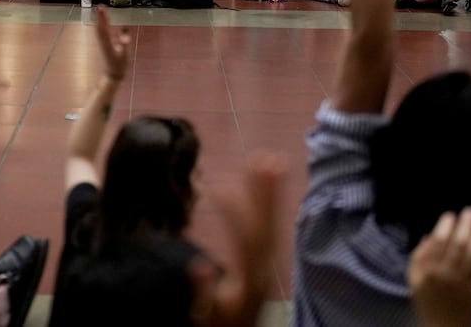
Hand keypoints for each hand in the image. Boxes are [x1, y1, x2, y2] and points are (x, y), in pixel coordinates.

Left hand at [94, 5, 129, 81]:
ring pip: (100, 29)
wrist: (112, 74)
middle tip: (100, 5)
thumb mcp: (123, 56)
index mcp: (107, 43)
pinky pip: (102, 32)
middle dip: (100, 15)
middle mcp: (103, 41)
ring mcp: (103, 42)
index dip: (102, 18)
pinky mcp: (105, 43)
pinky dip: (103, 24)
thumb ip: (124, 45)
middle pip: (100, 26)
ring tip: (101, 10)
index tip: (102, 8)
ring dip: (101, 19)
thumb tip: (124, 37)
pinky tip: (104, 21)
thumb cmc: (119, 65)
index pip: (103, 28)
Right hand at [187, 152, 286, 326]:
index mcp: (250, 276)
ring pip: (271, 221)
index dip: (237, 213)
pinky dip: (268, 203)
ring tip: (270, 160)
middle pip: (266, 224)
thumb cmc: (218, 323)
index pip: (247, 239)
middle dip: (264, 192)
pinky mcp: (265, 257)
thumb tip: (199, 265)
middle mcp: (263, 264)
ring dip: (270, 191)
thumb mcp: (207, 314)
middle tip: (264, 160)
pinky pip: (269, 225)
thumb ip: (204, 292)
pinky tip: (264, 185)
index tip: (218, 189)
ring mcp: (267, 260)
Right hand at [408, 208, 470, 326]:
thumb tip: (430, 235)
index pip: (439, 243)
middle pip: (460, 245)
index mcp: (430, 270)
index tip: (451, 214)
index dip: (446, 226)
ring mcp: (467, 283)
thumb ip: (419, 257)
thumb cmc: (427, 301)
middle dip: (466, 225)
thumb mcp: (414, 279)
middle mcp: (449, 275)